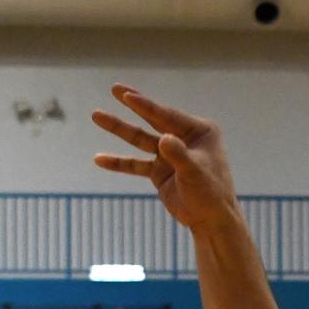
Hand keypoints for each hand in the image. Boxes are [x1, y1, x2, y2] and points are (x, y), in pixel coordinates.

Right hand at [92, 86, 237, 230]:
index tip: (126, 95)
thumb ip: (179, 155)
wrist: (210, 220)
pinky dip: (118, 162)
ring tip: (96, 115)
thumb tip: (163, 138)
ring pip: (140, 139)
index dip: (146, 106)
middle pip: (152, 119)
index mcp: (200, 131)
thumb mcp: (195, 173)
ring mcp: (169, 154)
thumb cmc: (211, 193)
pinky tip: (99, 159)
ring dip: (119, 128)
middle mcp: (183, 138)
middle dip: (132, 105)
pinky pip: (135, 164)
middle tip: (115, 88)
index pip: (168, 116)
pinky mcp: (159, 171)